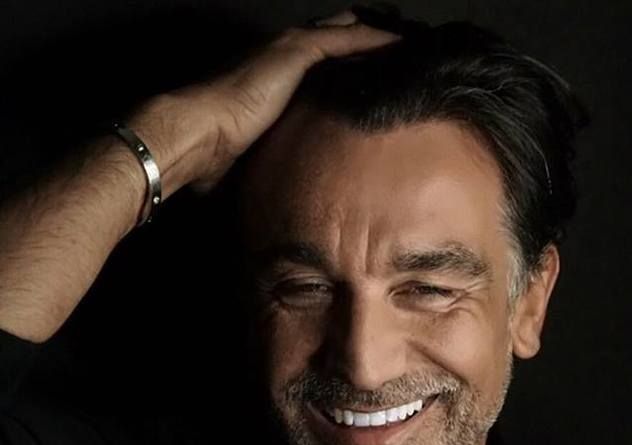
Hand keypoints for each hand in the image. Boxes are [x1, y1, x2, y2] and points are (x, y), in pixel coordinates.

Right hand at [133, 11, 398, 194]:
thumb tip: (273, 199)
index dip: (345, 66)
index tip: (373, 79)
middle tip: (400, 55)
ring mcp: (289, 49)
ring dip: (377, 40)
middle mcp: (281, 57)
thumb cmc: (212, 153)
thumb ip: (267, 163)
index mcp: (271, 79)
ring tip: (410, 48)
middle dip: (366, 46)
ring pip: (347, 34)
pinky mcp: (297, 51)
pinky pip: (349, 41)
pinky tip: (401, 47)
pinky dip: (375, 42)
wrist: (196, 134)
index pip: (317, 63)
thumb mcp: (251, 158)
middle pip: (336, 40)